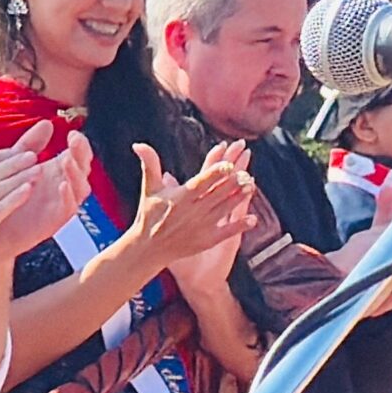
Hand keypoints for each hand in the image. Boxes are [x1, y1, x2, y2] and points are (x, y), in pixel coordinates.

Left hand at [0, 132, 94, 262]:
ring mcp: (60, 204)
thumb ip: (29, 145)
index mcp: (55, 171)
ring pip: (80, 187)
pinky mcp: (54, 221)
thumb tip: (46, 123)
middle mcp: (62, 186)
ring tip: (67, 160)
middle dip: (82, 153)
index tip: (72, 131)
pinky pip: (69, 209)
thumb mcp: (14, 166)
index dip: (79, 143)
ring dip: (76, 173)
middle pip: (83, 168)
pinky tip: (62, 185)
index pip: (76, 154)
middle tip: (74, 140)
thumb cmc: (1, 197)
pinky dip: (68, 196)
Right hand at [125, 142, 255, 268]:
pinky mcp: (207, 240)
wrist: (148, 247)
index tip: (227, 164)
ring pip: (225, 208)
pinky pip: (227, 231)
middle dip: (233, 182)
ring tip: (251, 185)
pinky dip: (241, 225)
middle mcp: (193, 211)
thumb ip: (149, 165)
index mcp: (181, 197)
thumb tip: (138, 144)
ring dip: (239, 197)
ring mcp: (201, 226)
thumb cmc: (149, 215)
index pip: (201, 182)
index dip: (215, 173)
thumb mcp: (149, 189)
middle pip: (217, 193)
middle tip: (246, 173)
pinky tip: (253, 219)